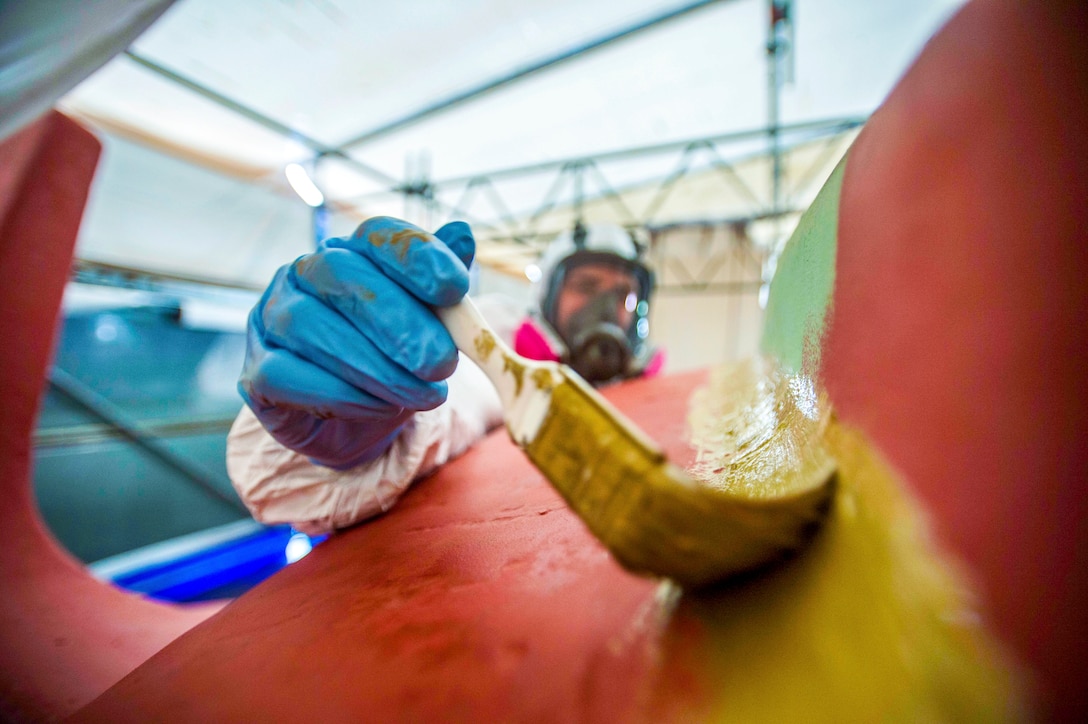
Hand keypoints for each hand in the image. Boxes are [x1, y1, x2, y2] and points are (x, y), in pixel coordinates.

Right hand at [238, 217, 474, 468]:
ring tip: (425, 395)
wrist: (358, 426)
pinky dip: (340, 392)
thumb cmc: (395, 362)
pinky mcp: (256, 372)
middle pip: (341, 275)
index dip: (416, 255)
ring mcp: (271, 320)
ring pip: (310, 325)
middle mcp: (302, 275)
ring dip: (376, 366)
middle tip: (443, 362)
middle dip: (399, 320)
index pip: (376, 234)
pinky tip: (382, 407)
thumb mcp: (431, 328)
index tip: (456, 288)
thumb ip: (444, 287)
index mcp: (349, 253)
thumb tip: (463, 232)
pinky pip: (285, 373)